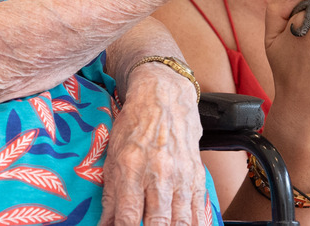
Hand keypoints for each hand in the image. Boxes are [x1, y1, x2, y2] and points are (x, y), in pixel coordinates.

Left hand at [100, 64, 210, 224]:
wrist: (164, 96)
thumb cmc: (134, 125)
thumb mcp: (113, 157)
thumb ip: (111, 197)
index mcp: (132, 168)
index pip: (128, 217)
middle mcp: (159, 174)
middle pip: (158, 223)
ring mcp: (181, 176)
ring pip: (181, 221)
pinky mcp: (196, 176)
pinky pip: (198, 209)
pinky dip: (195, 225)